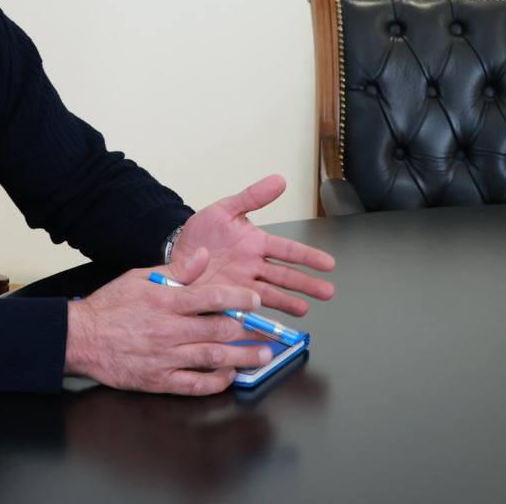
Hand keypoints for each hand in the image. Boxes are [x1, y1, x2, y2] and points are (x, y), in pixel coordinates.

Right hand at [65, 247, 270, 395]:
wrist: (80, 337)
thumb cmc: (109, 306)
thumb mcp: (139, 277)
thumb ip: (176, 270)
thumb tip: (204, 255)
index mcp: (165, 301)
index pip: (213, 297)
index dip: (240, 298)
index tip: (255, 300)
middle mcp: (168, 329)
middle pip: (220, 329)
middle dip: (249, 330)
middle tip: (267, 331)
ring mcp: (165, 357)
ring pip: (214, 358)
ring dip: (244, 357)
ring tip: (262, 355)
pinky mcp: (158, 380)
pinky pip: (195, 384)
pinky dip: (217, 382)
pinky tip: (229, 376)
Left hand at [171, 174, 335, 316]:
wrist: (177, 253)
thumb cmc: (202, 233)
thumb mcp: (225, 210)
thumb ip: (252, 197)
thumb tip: (279, 180)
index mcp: (256, 244)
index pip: (288, 250)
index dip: (308, 256)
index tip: (328, 263)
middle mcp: (254, 267)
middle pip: (285, 276)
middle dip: (307, 284)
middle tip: (327, 292)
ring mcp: (242, 285)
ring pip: (271, 294)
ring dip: (289, 302)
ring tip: (304, 309)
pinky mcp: (229, 299)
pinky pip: (247, 308)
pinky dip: (259, 316)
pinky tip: (270, 325)